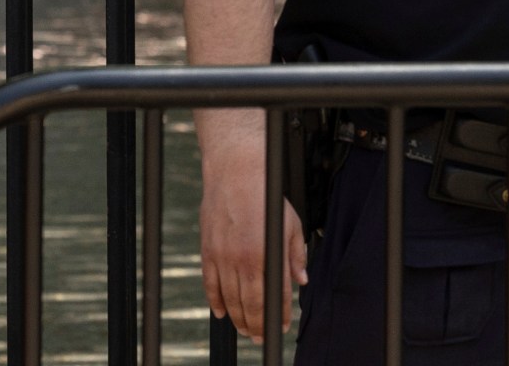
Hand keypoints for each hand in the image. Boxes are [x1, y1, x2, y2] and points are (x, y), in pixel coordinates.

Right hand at [199, 144, 308, 342]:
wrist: (235, 171)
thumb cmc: (266, 195)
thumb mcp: (291, 224)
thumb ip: (295, 256)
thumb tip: (300, 280)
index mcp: (266, 254)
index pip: (274, 296)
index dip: (278, 315)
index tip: (281, 325)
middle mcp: (242, 259)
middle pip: (249, 304)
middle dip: (257, 325)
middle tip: (261, 336)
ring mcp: (222, 256)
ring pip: (229, 299)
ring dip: (238, 318)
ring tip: (246, 329)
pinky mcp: (208, 250)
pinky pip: (210, 284)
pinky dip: (216, 302)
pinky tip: (223, 313)